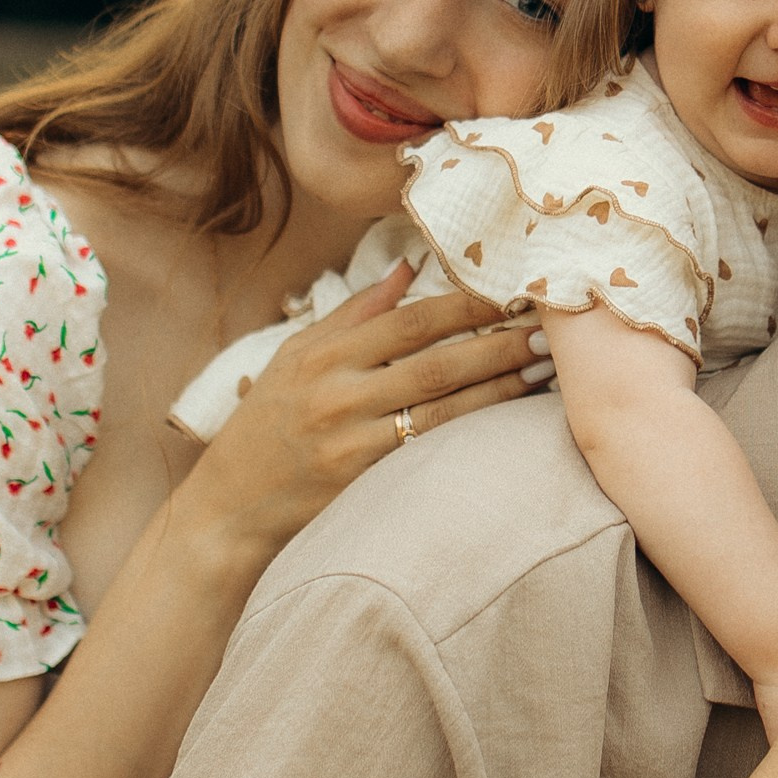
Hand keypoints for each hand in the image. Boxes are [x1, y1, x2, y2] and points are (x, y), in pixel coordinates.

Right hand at [178, 263, 544, 562]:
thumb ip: (354, 315)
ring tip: (543, 369)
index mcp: (323, 355)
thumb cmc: (265, 427)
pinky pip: (431, 452)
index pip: (408, 320)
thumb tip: (408, 268)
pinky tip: (510, 420)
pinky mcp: (362, 483)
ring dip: (500, 387)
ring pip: (442, 407)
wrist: (229, 509)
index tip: (512, 290)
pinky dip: (473, 432)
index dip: (465, 304)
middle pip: (435, 361)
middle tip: (549, 328)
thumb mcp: (294, 359)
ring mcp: (351, 441)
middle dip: (497, 342)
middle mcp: (337, 394)